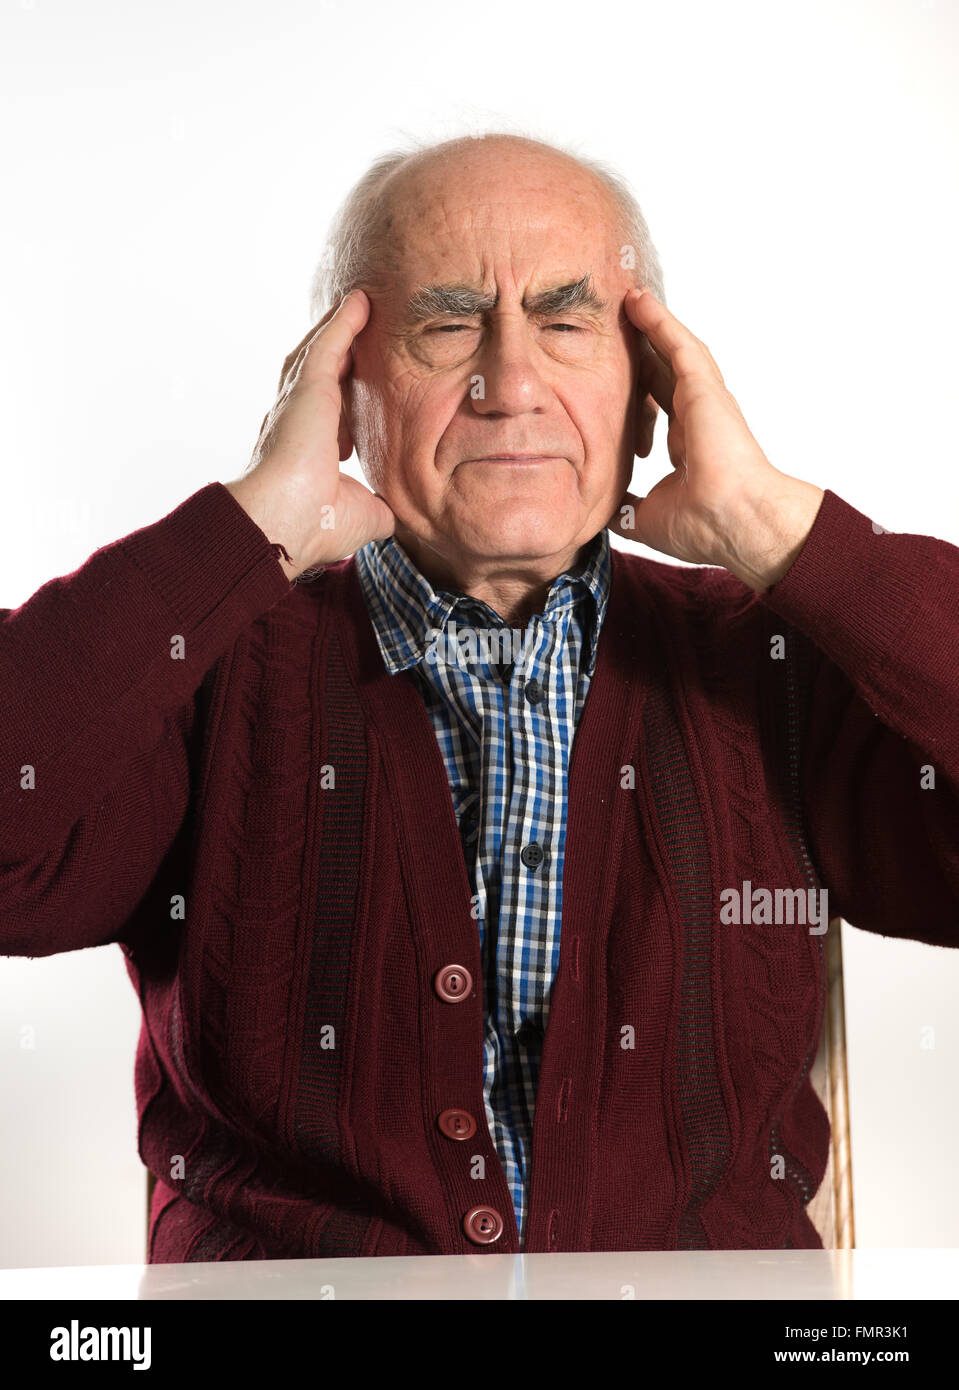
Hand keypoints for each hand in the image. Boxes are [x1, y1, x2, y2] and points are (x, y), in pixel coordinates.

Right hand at [224, 289, 394, 578]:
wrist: (282, 523)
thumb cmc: (314, 528)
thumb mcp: (365, 516)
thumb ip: (383, 505)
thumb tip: (401, 510)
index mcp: (306, 451)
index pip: (327, 414)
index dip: (342, 398)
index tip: (361, 388)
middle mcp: (296, 422)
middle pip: (318, 376)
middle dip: (337, 352)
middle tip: (359, 328)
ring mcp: (298, 402)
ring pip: (319, 354)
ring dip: (339, 329)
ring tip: (360, 306)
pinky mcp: (306, 388)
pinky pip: (327, 344)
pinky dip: (343, 322)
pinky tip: (360, 303)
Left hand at [610, 288, 823, 589]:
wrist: (734, 522)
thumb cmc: (703, 526)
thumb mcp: (647, 517)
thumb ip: (628, 506)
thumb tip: (608, 511)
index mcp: (689, 445)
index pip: (660, 405)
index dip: (638, 388)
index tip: (614, 375)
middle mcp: (698, 418)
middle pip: (665, 372)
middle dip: (643, 348)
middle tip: (618, 324)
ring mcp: (705, 400)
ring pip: (673, 351)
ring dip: (652, 325)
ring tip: (628, 300)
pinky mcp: (704, 388)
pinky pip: (678, 344)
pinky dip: (659, 322)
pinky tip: (639, 302)